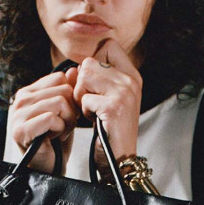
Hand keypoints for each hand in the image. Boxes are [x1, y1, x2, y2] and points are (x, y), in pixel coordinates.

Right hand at [9, 67, 79, 171]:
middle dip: (71, 112)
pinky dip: (60, 130)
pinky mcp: (21, 130)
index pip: (60, 78)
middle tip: (63, 128)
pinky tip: (53, 138)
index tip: (66, 115)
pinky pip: (51, 118)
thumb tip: (75, 69)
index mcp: (29, 92)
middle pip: (63, 90)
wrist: (49, 169)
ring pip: (60, 103)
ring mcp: (18, 114)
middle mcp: (20, 100)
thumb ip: (69, 90)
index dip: (72, 97)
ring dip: (67, 122)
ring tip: (59, 133)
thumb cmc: (56, 142)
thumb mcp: (66, 112)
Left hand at [73, 39, 141, 161]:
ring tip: (94, 112)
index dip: (93, 62)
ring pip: (84, 77)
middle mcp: (131, 80)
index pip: (108, 45)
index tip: (95, 84)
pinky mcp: (114, 107)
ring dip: (82, 97)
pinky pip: (84, 98)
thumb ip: (90, 79)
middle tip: (92, 103)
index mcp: (132, 75)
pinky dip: (84, 111)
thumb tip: (71, 69)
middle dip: (82, 85)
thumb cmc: (109, 129)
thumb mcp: (103, 99)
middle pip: (89, 62)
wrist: (119, 159)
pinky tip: (96, 121)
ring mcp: (125, 93)